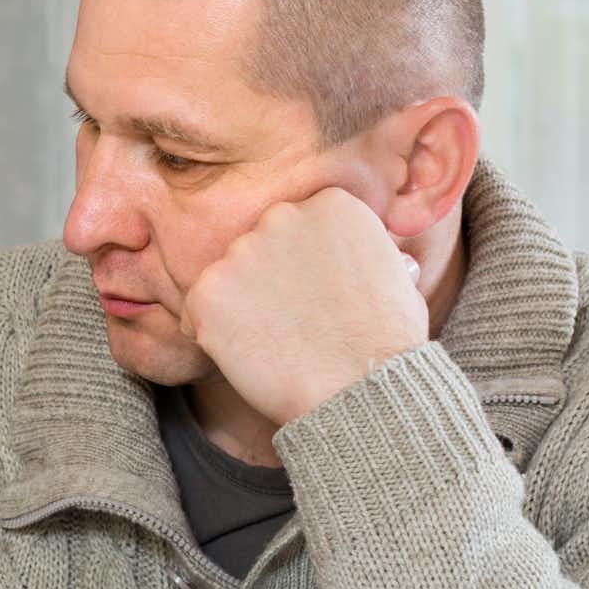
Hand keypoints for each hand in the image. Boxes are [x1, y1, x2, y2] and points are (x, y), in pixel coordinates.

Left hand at [178, 188, 427, 425]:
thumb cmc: (386, 341)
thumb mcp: (394, 273)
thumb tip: (362, 256)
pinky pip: (194, 309)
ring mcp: (242, 251)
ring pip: (227, 277)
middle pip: (258, 247)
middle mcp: (282, 215)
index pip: (297, 228)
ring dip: (240, 308)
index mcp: (330, 203)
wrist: (360, 386)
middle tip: (292, 323)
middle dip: (267, 282)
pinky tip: (244, 354)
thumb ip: (363, 250)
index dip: (301, 267)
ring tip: (275, 343)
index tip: (316, 297)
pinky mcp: (210, 289)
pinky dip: (209, 333)